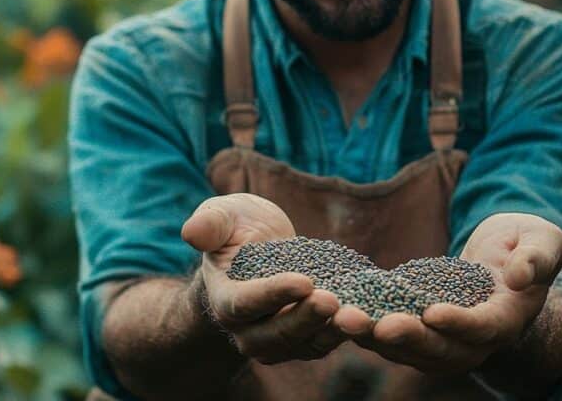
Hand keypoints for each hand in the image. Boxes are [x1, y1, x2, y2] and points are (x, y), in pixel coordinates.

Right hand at [181, 193, 346, 363]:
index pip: (244, 304)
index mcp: (224, 299)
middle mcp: (247, 329)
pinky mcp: (306, 339)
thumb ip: (209, 224)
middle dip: (305, 318)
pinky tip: (369, 316)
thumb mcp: (222, 216)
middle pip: (275, 334)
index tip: (303, 281)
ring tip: (358, 316)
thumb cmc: (235, 230)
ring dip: (332, 332)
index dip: (272, 295)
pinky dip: (347, 333)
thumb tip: (192, 231)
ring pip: (304, 344)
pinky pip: (326, 341)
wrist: (256, 250)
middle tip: (333, 300)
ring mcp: (278, 339)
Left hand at [331, 213, 561, 373]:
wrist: (508, 259)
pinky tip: (336, 312)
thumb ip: (538, 257)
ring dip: (375, 338)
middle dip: (407, 338)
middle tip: (376, 325)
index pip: (484, 328)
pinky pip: (391, 336)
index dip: (460, 323)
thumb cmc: (527, 243)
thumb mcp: (543, 239)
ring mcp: (445, 339)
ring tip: (344, 319)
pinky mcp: (420, 329)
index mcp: (507, 317)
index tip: (433, 312)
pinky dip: (365, 328)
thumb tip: (520, 276)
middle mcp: (475, 339)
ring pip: (409, 349)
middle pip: (441, 349)